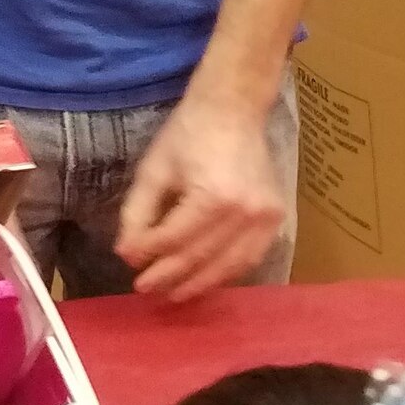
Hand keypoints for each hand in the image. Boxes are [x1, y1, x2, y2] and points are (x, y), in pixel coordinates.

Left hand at [114, 93, 284, 301]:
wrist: (233, 110)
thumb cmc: (188, 135)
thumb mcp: (153, 170)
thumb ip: (137, 213)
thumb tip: (127, 254)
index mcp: (212, 196)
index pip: (174, 239)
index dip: (149, 255)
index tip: (129, 264)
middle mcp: (244, 212)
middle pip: (201, 257)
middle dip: (170, 277)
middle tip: (145, 289)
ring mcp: (266, 218)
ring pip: (228, 266)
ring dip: (199, 284)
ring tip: (173, 294)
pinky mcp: (277, 219)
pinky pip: (250, 257)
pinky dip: (226, 273)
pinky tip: (204, 279)